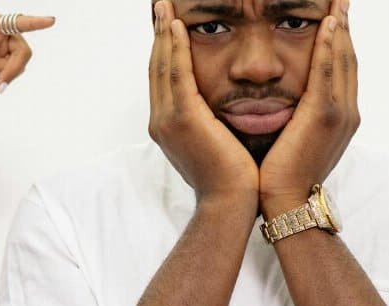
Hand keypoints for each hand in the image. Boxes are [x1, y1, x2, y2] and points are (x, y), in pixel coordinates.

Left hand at [0, 12, 55, 93]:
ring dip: (6, 75)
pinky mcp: (5, 56)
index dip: (35, 23)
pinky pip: (12, 70)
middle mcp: (4, 32)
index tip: (51, 21)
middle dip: (12, 70)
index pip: (17, 22)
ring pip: (18, 64)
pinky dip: (3, 76)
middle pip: (22, 52)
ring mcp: (6, 45)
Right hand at [149, 1, 257, 205]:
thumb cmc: (232, 178)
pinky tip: (177, 26)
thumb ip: (211, 122)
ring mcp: (168, 120)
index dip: (163, 49)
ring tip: (164, 7)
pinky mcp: (183, 119)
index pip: (162, 79)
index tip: (166, 24)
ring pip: (162, 66)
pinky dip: (175, 48)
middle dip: (158, 34)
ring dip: (163, 33)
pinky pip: (176, 74)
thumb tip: (219, 107)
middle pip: (156, 67)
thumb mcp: (217, 143)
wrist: (230, 202)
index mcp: (168, 126)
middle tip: (160, 6)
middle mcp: (161, 121)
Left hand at [259, 0, 356, 216]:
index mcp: (341, 117)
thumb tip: (288, 102)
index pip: (342, 68)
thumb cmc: (283, 176)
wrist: (286, 202)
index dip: (340, 39)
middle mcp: (347, 112)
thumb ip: (299, 117)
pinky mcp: (323, 116)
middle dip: (344, 25)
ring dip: (340, 26)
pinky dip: (329, 46)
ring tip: (338, 1)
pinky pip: (328, 72)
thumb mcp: (296, 140)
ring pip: (342, 59)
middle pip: (347, 57)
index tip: (336, 16)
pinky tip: (328, 23)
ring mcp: (339, 113)